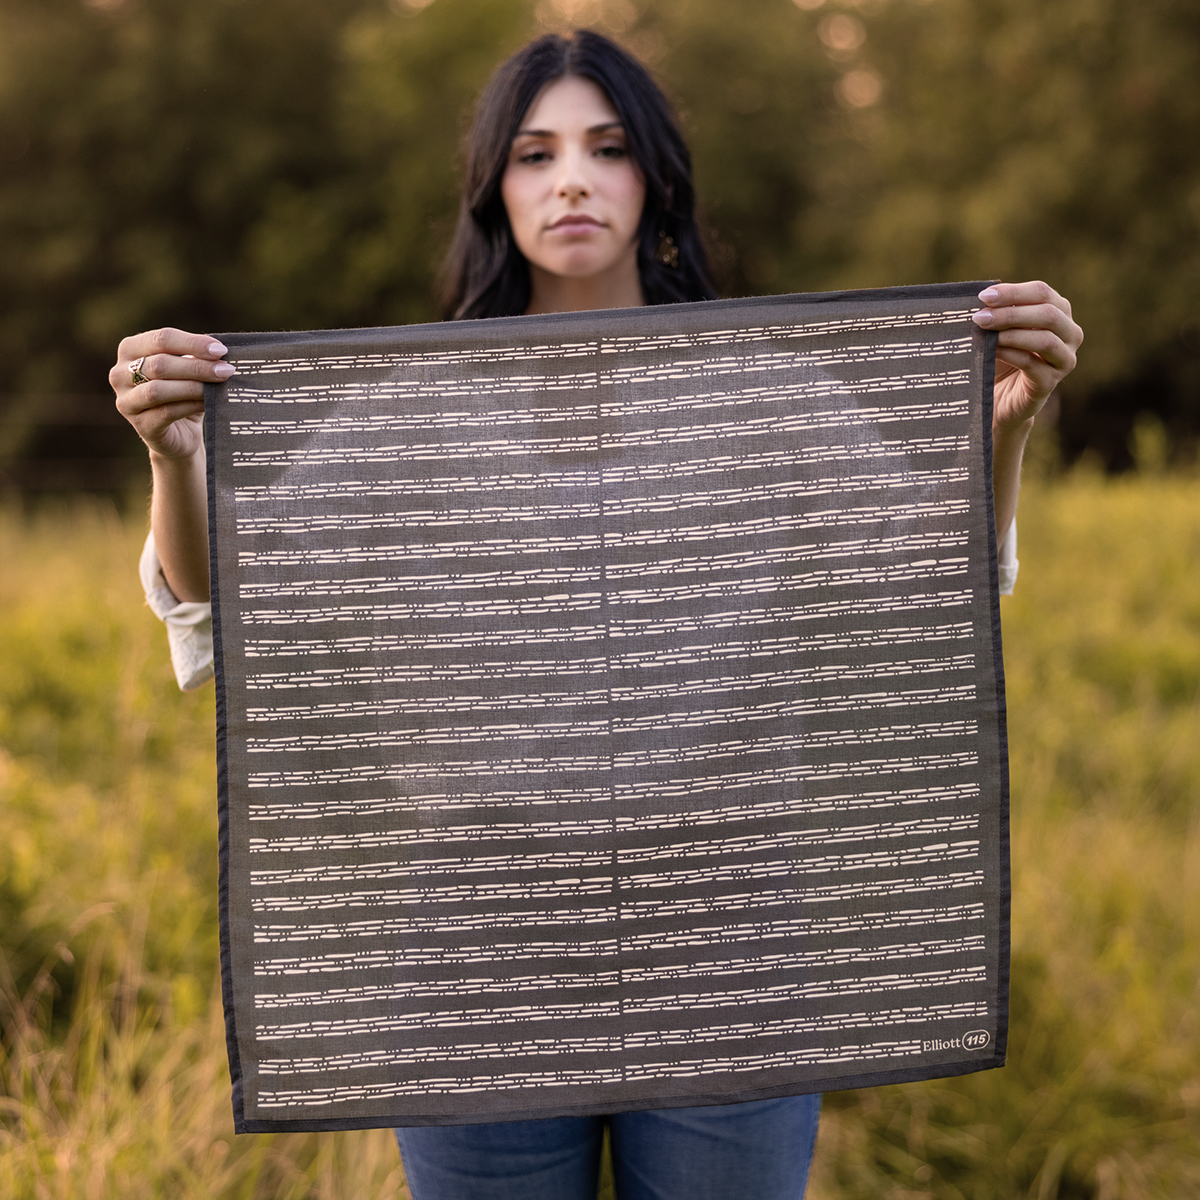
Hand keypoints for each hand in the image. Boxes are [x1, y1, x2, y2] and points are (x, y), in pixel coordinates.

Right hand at [110, 328, 234, 459]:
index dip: (193, 343)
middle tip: (226, 370)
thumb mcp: (188, 370)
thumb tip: (219, 351)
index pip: (161, 339)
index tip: (221, 350)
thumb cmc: (184, 394)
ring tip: (219, 385)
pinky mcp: (140, 425)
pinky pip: (166, 412)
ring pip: (158, 390)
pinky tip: (208, 402)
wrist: (180, 435)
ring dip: (193, 386)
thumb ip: (196, 357)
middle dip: (197, 366)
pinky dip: (191, 405)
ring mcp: (125, 401)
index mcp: (130, 349)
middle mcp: (119, 373)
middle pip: (160, 364)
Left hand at [971, 281, 1082, 429]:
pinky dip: (1011, 354)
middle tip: (980, 317)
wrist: (998, 399)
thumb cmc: (999, 359)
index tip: (984, 296)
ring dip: (1012, 333)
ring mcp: (1064, 360)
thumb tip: (982, 296)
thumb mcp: (1000, 330)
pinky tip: (992, 351)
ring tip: (985, 333)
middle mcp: (1070, 334)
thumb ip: (998, 312)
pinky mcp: (1050, 382)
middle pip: (1048, 314)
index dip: (1013, 292)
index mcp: (1059, 313)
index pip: (1043, 292)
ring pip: (1046, 340)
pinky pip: (1033, 364)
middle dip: (1011, 313)